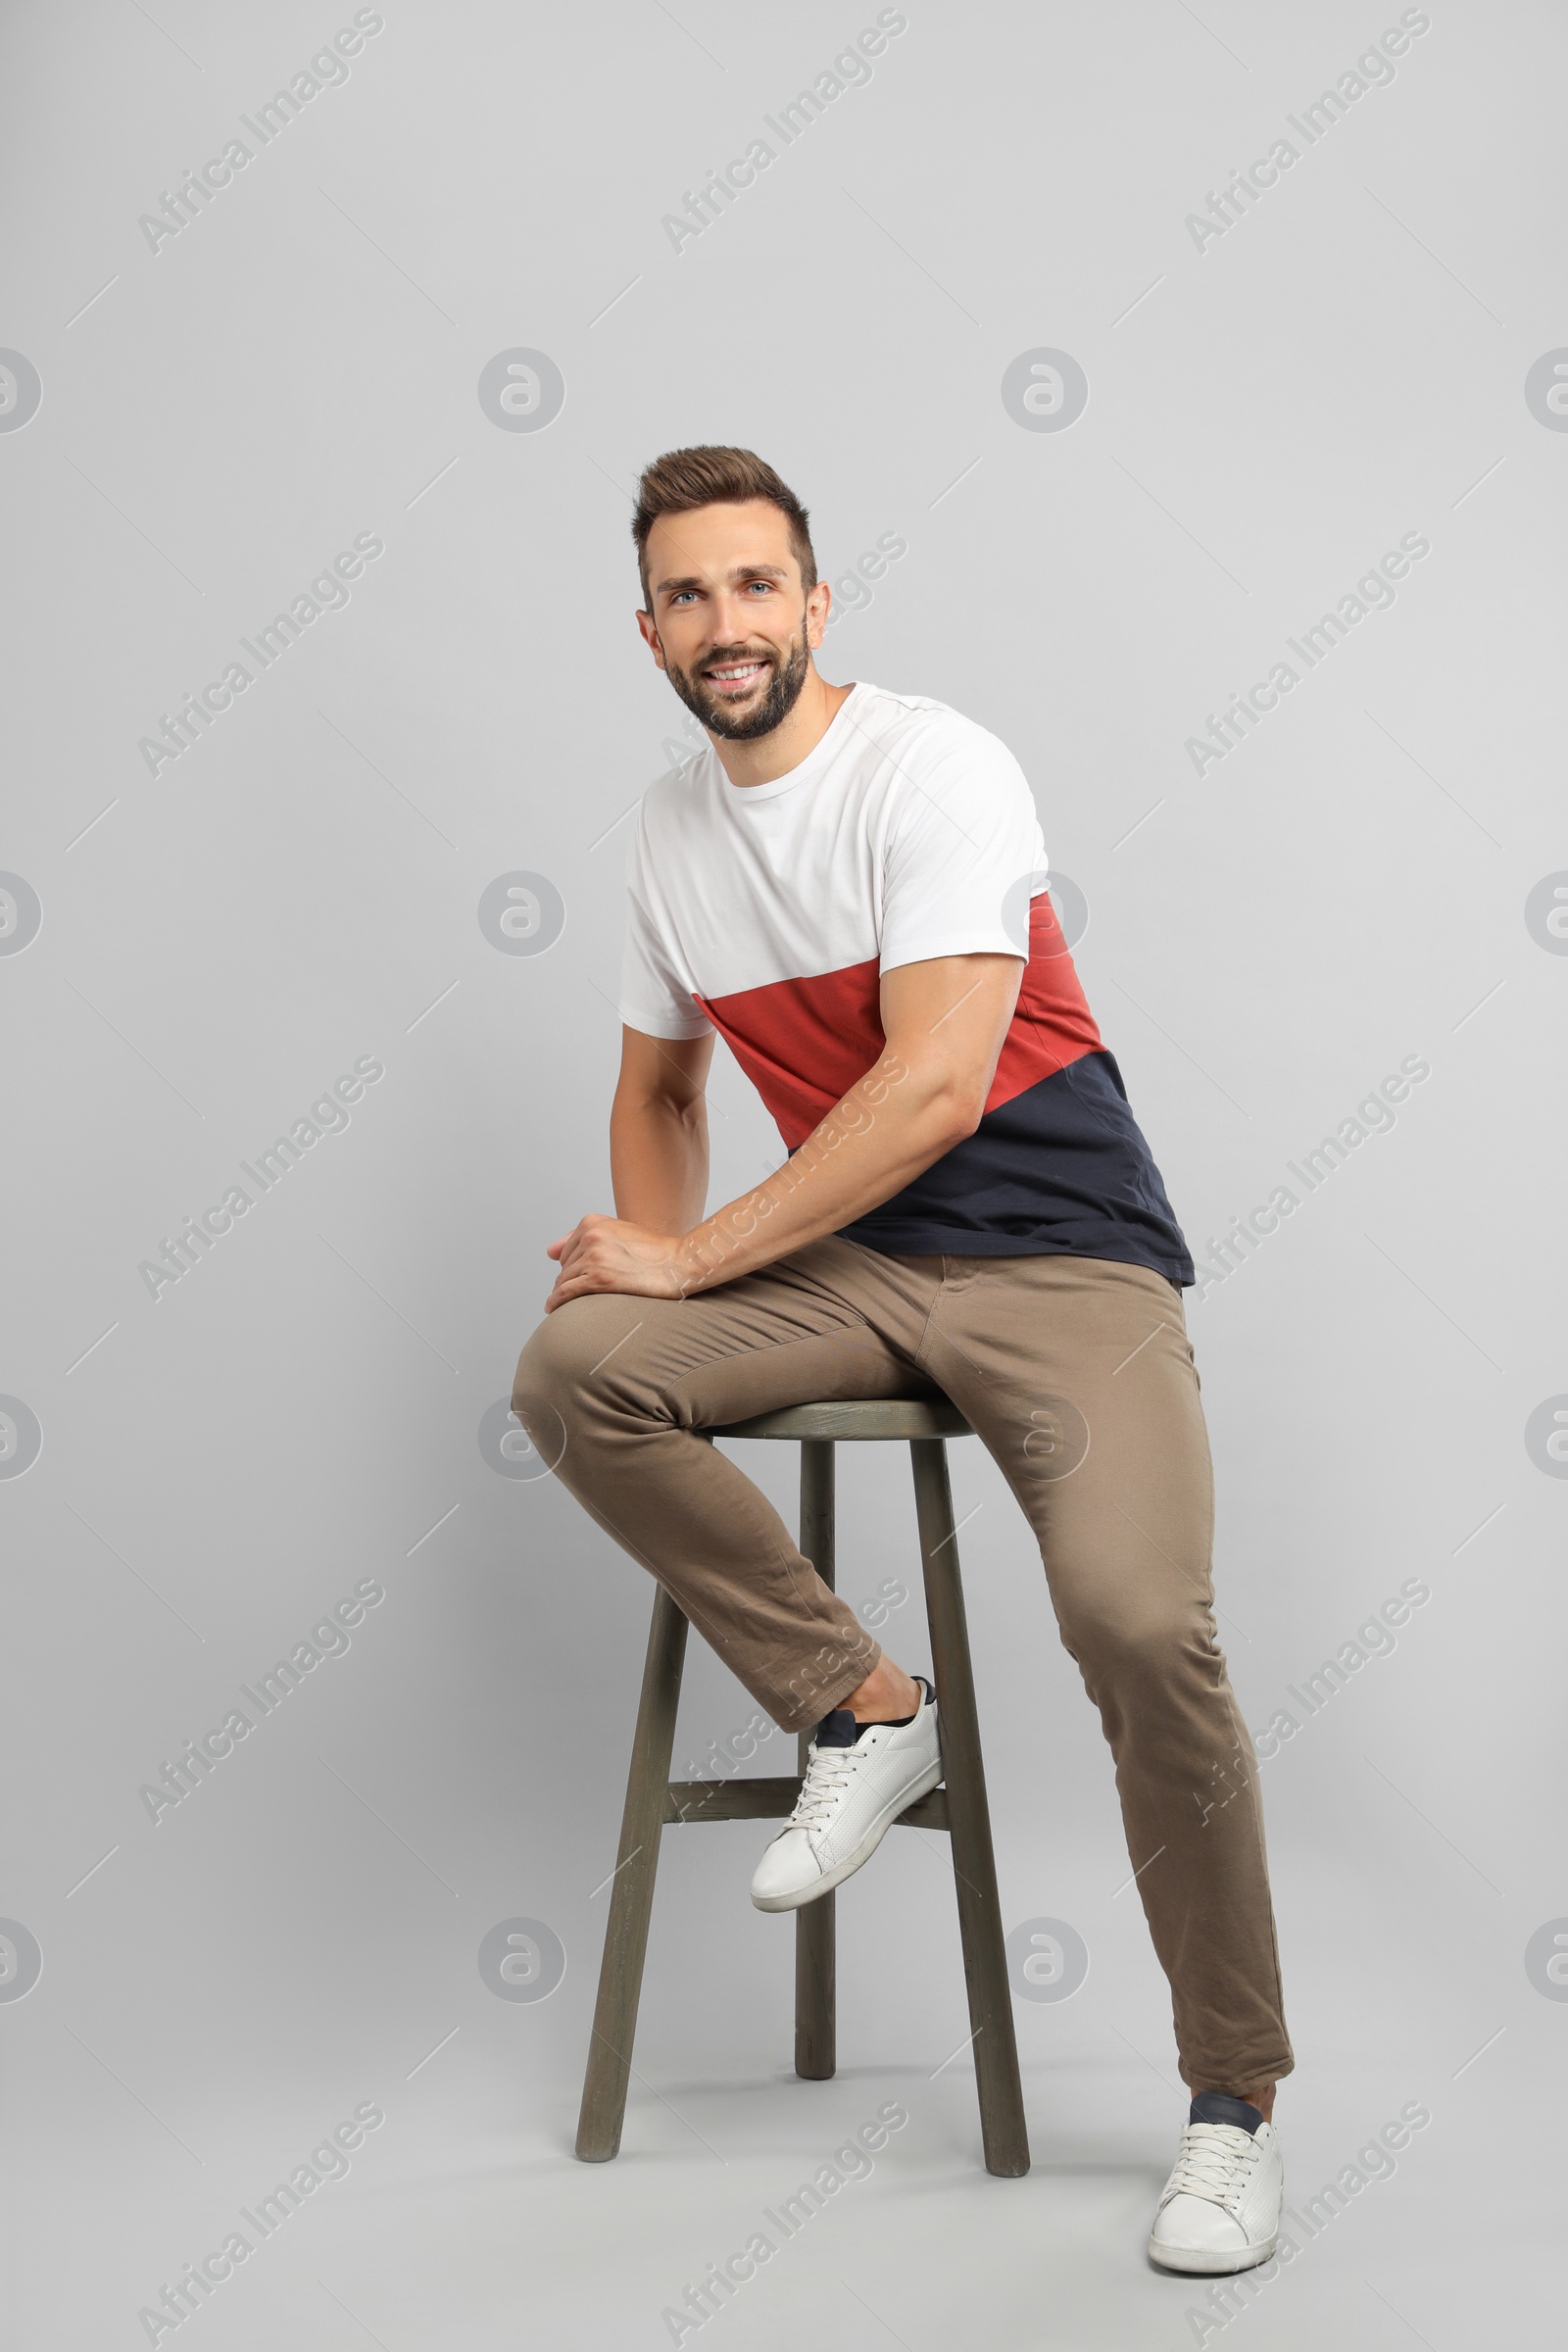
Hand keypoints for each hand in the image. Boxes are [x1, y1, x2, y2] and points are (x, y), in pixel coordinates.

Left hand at [544, 1213, 690, 1311]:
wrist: (681, 1263)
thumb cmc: (654, 1252)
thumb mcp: (617, 1233)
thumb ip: (581, 1238)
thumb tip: (548, 1252)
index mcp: (593, 1222)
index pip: (566, 1250)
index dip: (571, 1267)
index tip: (578, 1280)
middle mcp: (591, 1235)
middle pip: (564, 1266)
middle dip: (568, 1281)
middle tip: (576, 1296)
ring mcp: (594, 1257)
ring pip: (564, 1280)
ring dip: (562, 1294)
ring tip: (563, 1305)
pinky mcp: (599, 1278)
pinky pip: (566, 1292)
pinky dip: (556, 1302)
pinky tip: (553, 1308)